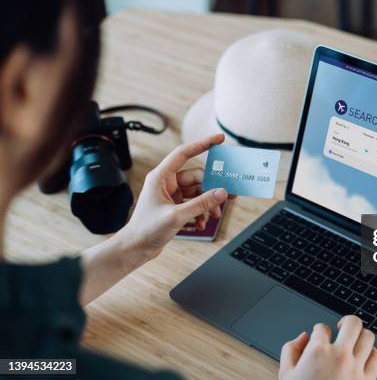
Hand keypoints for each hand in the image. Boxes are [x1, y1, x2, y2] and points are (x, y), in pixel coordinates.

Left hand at [119, 134, 228, 260]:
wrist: (135, 248)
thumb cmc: (145, 230)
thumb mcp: (176, 216)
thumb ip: (201, 203)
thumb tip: (221, 192)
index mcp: (161, 177)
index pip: (184, 153)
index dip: (202, 144)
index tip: (219, 139)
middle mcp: (166, 183)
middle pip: (197, 177)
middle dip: (211, 189)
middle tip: (228, 196)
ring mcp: (172, 195)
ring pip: (198, 192)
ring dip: (207, 204)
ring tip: (212, 216)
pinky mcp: (175, 207)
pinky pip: (195, 204)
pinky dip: (200, 212)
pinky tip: (200, 223)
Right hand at [279, 316, 376, 379]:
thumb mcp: (285, 374)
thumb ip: (290, 350)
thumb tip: (303, 337)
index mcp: (318, 352)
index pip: (322, 327)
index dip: (318, 331)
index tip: (319, 337)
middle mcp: (340, 356)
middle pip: (353, 323)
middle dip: (346, 322)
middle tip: (342, 327)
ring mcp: (356, 368)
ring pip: (368, 337)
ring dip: (360, 337)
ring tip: (354, 341)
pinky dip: (371, 354)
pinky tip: (364, 357)